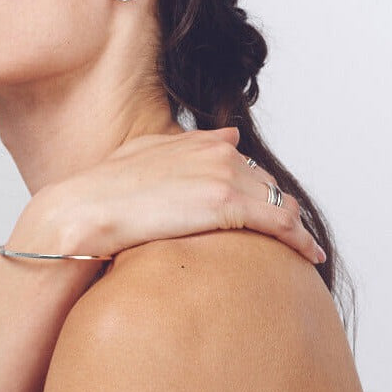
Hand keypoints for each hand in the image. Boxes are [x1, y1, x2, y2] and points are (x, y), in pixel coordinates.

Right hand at [9, 127, 324, 269]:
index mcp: (199, 142)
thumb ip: (185, 144)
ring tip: (306, 249)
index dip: (260, 191)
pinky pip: (278, 223)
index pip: (246, 166)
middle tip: (295, 237)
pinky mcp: (225, 205)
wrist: (83, 212)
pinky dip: (298, 239)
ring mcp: (223, 177)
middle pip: (268, 185)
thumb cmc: (102, 192)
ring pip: (280, 203)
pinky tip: (308, 255)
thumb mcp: (142, 156)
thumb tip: (230, 135)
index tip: (269, 211)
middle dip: (282, 211)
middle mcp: (218, 152)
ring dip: (296, 227)